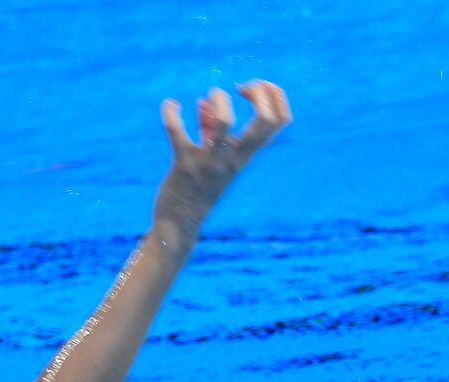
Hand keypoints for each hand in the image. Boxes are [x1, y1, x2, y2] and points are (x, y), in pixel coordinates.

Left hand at [152, 80, 291, 244]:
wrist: (178, 226)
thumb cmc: (196, 188)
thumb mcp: (211, 159)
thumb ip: (209, 128)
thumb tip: (204, 100)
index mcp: (244, 158)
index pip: (278, 122)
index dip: (275, 97)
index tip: (255, 89)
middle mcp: (231, 160)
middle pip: (264, 121)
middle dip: (260, 93)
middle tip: (241, 88)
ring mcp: (208, 163)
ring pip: (223, 122)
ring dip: (219, 99)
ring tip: (208, 97)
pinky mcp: (182, 165)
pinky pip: (177, 132)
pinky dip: (171, 113)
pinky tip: (170, 105)